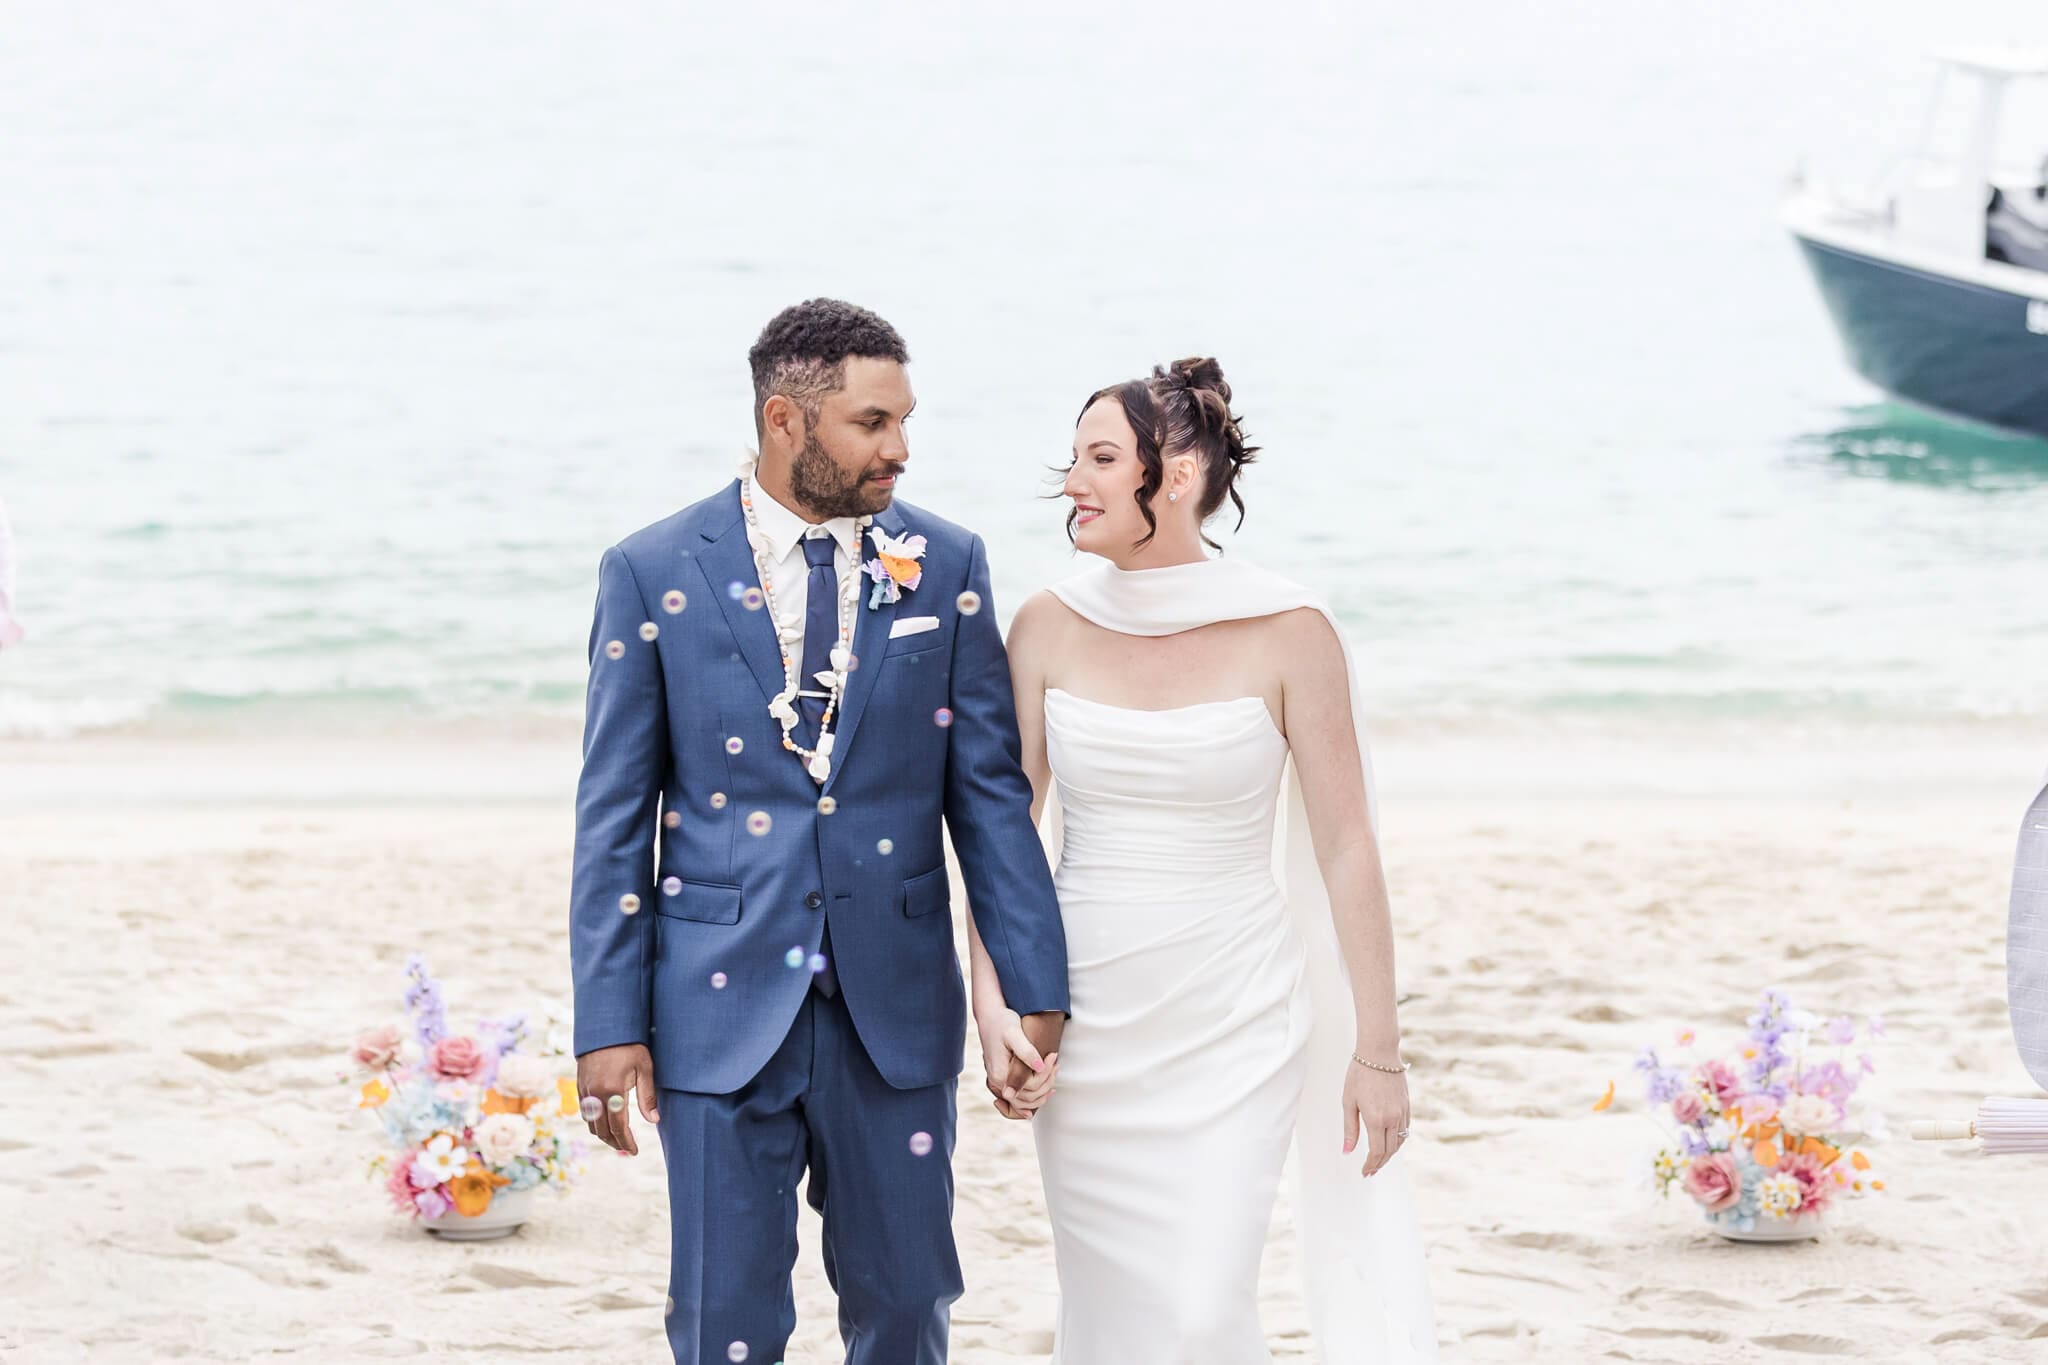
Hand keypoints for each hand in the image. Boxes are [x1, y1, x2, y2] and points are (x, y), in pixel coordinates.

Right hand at [577, 1043, 658, 1155]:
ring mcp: (584, 1090)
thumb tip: (654, 1121)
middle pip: (602, 1130)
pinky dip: (594, 1123)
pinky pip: (585, 1112)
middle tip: (627, 1148)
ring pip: (591, 1124)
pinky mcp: (579, 1086)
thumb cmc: (630, 1046)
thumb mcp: (644, 1068)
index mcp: (612, 1091)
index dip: (626, 1142)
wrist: (605, 1028)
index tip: (634, 1152)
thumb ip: (648, 1096)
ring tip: (618, 1139)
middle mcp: (595, 1094)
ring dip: (603, 1135)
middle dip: (615, 1143)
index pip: (618, 1127)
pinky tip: (605, 1124)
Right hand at [975, 1007, 1056, 1119]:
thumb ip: (1026, 1052)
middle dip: (1047, 1082)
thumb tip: (1039, 1068)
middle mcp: (998, 1083)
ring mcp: (999, 1083)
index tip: (1052, 1056)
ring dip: (1042, 1092)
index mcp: (1000, 1074)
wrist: (990, 1017)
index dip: (1046, 1074)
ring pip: (1025, 1102)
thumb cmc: (1001, 1022)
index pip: (1030, 1087)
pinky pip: (1018, 1100)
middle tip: (1055, 1063)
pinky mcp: (1003, 1080)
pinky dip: (1032, 1099)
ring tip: (1053, 1072)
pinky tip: (1044, 1092)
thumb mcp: (1014, 1033)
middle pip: (1029, 1097)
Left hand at [1342, 1062, 1408, 1177]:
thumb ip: (1350, 1129)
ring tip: (1378, 1160)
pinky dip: (1398, 1141)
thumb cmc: (1359, 1075)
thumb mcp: (1348, 1102)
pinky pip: (1405, 1130)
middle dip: (1380, 1163)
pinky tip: (1389, 1142)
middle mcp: (1392, 1119)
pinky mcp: (1407, 1105)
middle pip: (1389, 1150)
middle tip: (1370, 1171)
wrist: (1379, 1053)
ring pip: (1400, 1142)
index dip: (1371, 1165)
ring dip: (1389, 1154)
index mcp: (1376, 1119)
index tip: (1364, 1172)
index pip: (1376, 1152)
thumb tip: (1347, 1152)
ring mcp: (1402, 1112)